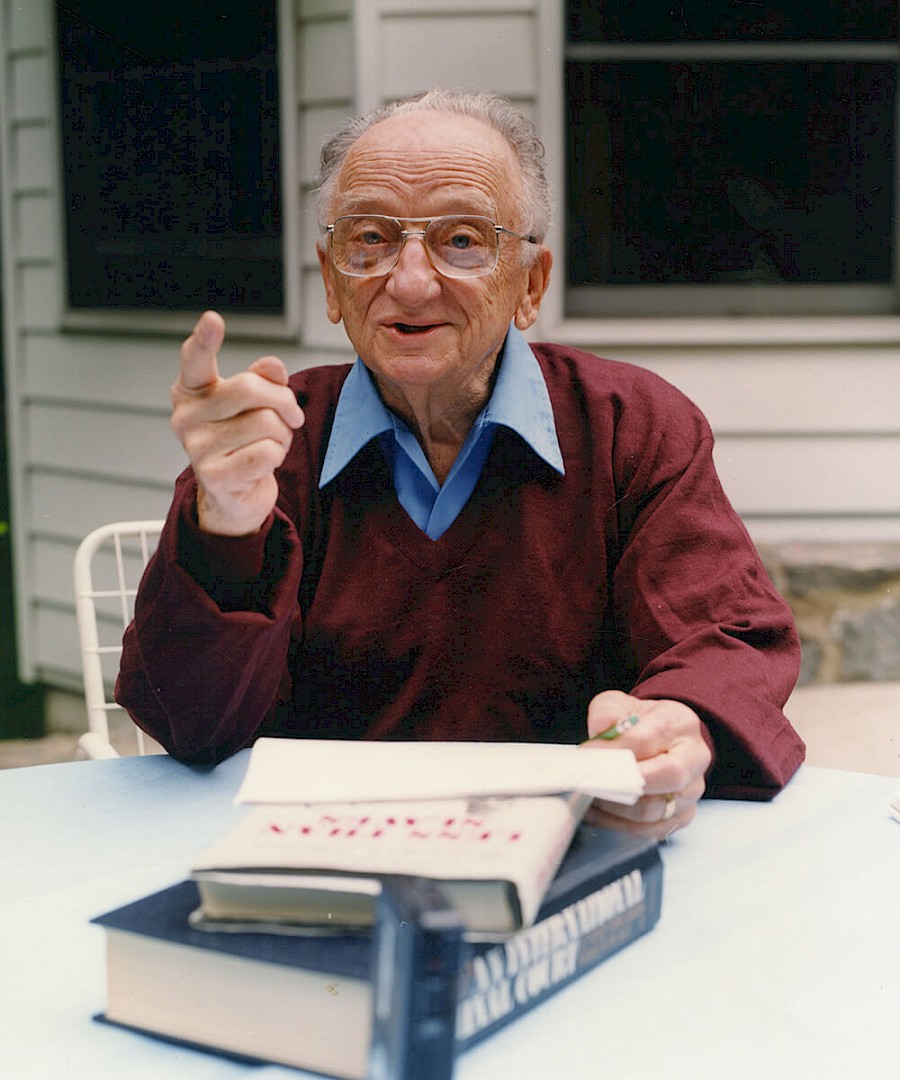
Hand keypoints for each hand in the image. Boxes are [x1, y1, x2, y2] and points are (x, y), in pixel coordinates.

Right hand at [171, 311, 304, 535]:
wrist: (235, 494)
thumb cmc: (244, 440)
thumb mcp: (255, 405)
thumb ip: (263, 380)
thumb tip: (272, 365)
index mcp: (191, 392)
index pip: (194, 361)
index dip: (204, 340)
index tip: (213, 319)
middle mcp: (185, 417)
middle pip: (250, 388)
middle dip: (284, 402)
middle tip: (293, 417)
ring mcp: (196, 448)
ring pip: (265, 423)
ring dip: (283, 434)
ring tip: (272, 443)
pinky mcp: (213, 476)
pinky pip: (267, 453)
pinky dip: (278, 456)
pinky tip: (265, 463)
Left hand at [582, 690, 711, 839]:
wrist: (662, 738)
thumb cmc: (641, 722)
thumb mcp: (620, 704)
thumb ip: (608, 712)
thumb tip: (601, 730)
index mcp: (680, 724)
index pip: (647, 739)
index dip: (614, 750)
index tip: (587, 755)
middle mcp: (693, 759)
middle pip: (666, 777)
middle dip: (621, 783)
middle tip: (590, 781)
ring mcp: (691, 791)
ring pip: (655, 810)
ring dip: (615, 807)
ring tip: (589, 796)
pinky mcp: (681, 816)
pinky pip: (650, 830)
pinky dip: (619, 824)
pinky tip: (599, 812)